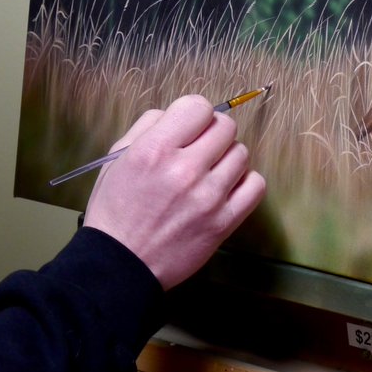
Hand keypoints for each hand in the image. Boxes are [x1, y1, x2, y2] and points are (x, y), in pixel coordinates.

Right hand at [82, 94, 265, 289]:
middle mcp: (184, 170)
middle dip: (212, 133)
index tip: (189, 127)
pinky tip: (226, 188)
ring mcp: (208, 197)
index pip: (199, 106)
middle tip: (199, 149)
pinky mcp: (223, 222)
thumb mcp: (117, 158)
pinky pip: (255, 185)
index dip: (194, 114)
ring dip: (227, 158)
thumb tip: (175, 114)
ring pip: (241, 153)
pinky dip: (245, 182)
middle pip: (226, 127)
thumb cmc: (116, 211)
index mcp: (155, 150)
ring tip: (209, 172)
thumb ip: (147, 127)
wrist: (121, 265)